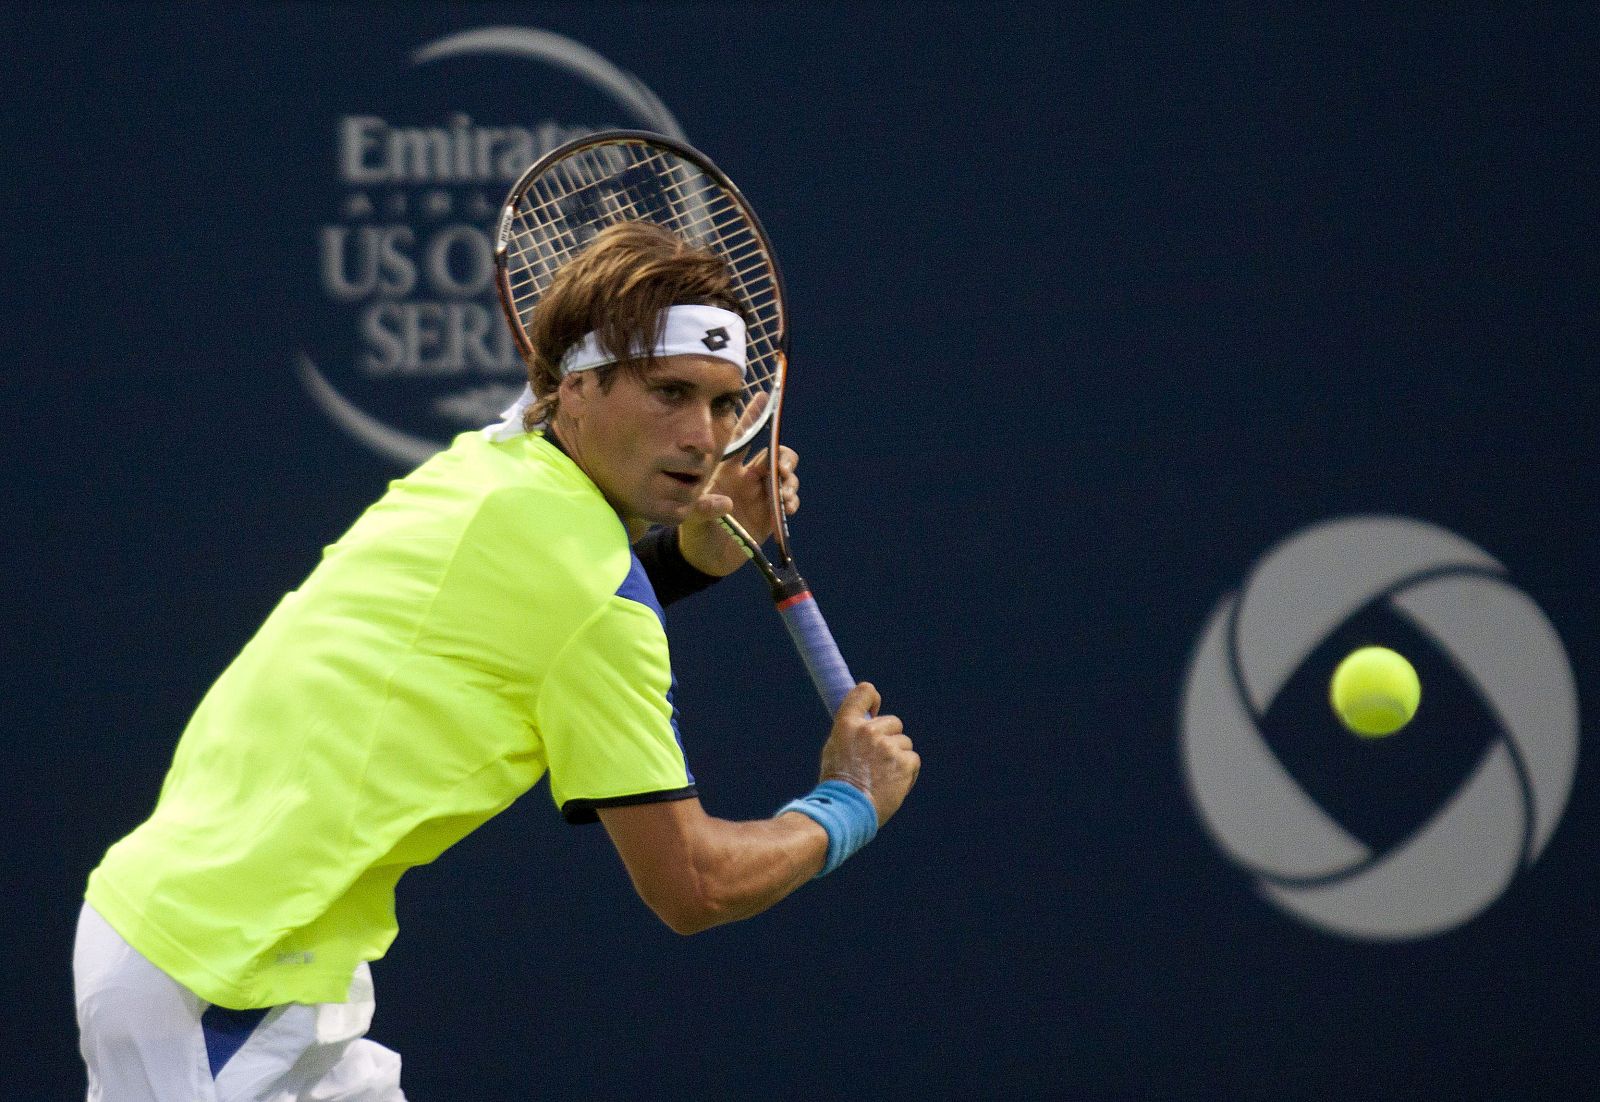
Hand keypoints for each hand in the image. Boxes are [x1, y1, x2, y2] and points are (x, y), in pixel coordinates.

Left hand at [678, 394, 799, 576]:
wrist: (704, 558)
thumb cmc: (694, 530)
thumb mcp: (692, 515)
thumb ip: (705, 508)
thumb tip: (729, 503)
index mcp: (727, 469)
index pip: (743, 438)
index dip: (753, 417)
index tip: (763, 396)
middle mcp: (747, 477)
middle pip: (775, 454)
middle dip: (784, 456)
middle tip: (781, 469)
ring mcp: (761, 495)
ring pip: (785, 476)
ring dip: (790, 481)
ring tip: (784, 495)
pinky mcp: (771, 515)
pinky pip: (788, 500)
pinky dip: (791, 501)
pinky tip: (786, 508)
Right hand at [818, 682, 919, 825]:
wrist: (846, 810)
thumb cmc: (838, 783)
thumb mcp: (835, 749)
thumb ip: (852, 732)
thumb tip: (869, 721)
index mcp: (847, 724)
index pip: (864, 691)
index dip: (873, 698)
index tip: (876, 709)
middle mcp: (868, 731)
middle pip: (894, 722)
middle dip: (890, 739)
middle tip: (877, 761)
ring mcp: (887, 746)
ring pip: (905, 743)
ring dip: (898, 758)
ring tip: (883, 777)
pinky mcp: (904, 762)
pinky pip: (913, 760)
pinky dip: (907, 772)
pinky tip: (892, 784)